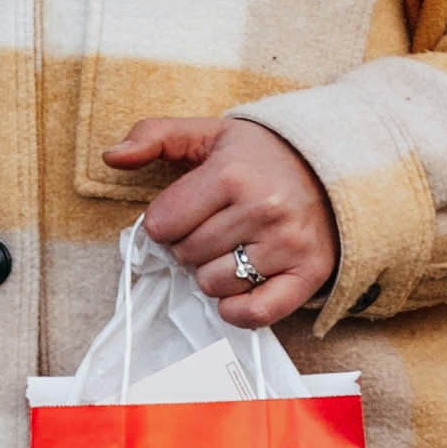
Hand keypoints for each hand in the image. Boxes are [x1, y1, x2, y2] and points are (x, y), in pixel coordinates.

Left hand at [110, 114, 339, 330]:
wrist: (335, 167)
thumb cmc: (262, 155)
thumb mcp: (209, 133)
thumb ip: (155, 135)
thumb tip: (111, 156)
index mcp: (231, 175)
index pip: (160, 224)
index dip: (164, 221)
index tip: (185, 211)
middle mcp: (262, 209)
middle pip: (186, 256)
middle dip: (188, 245)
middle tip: (212, 228)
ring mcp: (288, 245)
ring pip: (213, 286)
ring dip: (211, 273)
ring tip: (230, 248)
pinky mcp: (308, 274)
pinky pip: (255, 314)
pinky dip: (237, 310)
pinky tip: (238, 286)